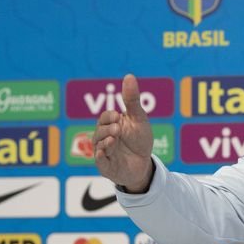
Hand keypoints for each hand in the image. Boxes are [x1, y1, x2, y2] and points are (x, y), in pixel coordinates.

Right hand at [93, 74, 153, 191]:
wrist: (144, 164)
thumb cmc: (139, 140)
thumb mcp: (138, 119)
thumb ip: (132, 100)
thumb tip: (129, 76)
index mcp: (111, 125)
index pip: (104, 118)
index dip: (109, 116)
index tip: (118, 116)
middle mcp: (104, 138)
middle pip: (99, 131)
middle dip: (107, 129)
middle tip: (117, 129)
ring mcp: (104, 153)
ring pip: (99, 146)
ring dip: (106, 141)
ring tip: (114, 138)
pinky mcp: (106, 167)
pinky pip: (100, 162)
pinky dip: (101, 157)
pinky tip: (104, 152)